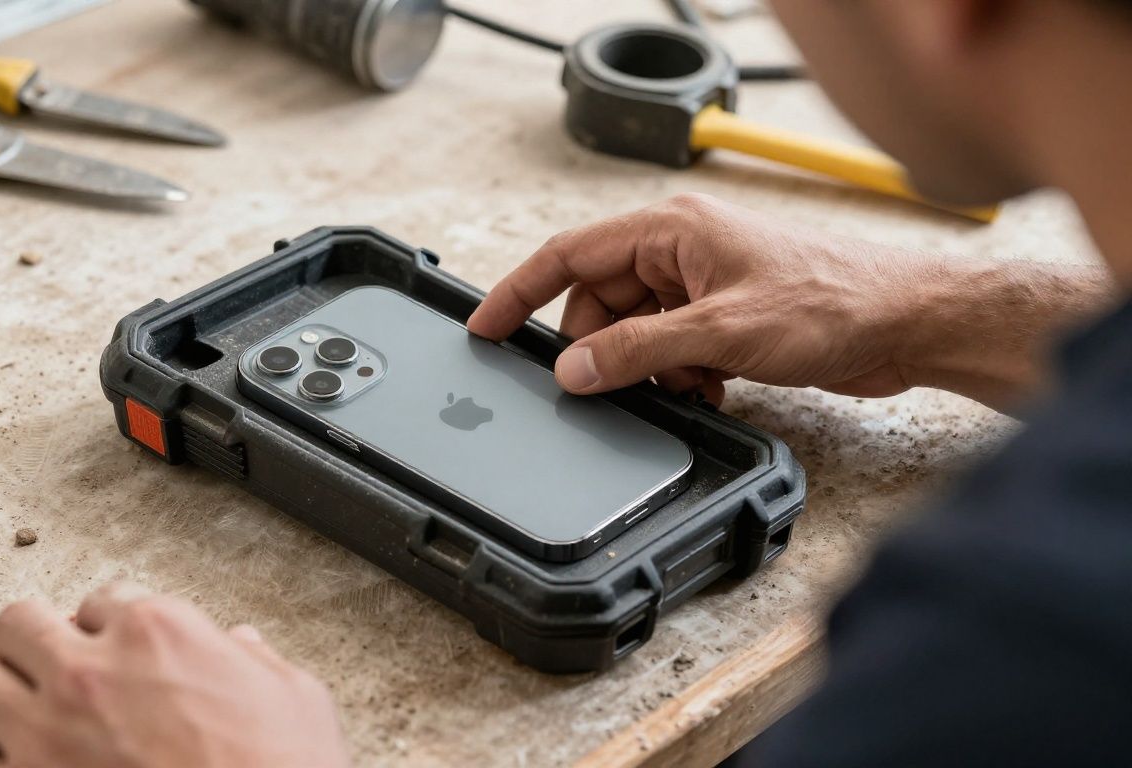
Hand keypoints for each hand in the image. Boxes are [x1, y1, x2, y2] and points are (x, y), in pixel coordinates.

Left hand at [0, 583, 350, 767]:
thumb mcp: (294, 696)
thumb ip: (254, 661)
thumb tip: (240, 647)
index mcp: (158, 632)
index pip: (99, 601)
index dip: (106, 631)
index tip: (113, 655)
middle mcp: (90, 671)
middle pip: (16, 623)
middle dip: (34, 646)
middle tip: (52, 673)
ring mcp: (45, 733)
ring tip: (17, 718)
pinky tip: (4, 767)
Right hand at [468, 194, 1107, 410]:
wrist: (908, 325)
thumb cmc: (832, 304)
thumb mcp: (722, 333)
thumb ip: (638, 352)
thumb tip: (572, 371)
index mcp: (670, 230)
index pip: (570, 256)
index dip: (520, 293)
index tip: (484, 328)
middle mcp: (680, 251)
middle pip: (600, 304)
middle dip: (602, 352)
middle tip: (606, 390)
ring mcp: (702, 287)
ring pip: (636, 335)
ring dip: (649, 371)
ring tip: (689, 387)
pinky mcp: (724, 320)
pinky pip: (670, 352)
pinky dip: (679, 378)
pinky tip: (712, 391)